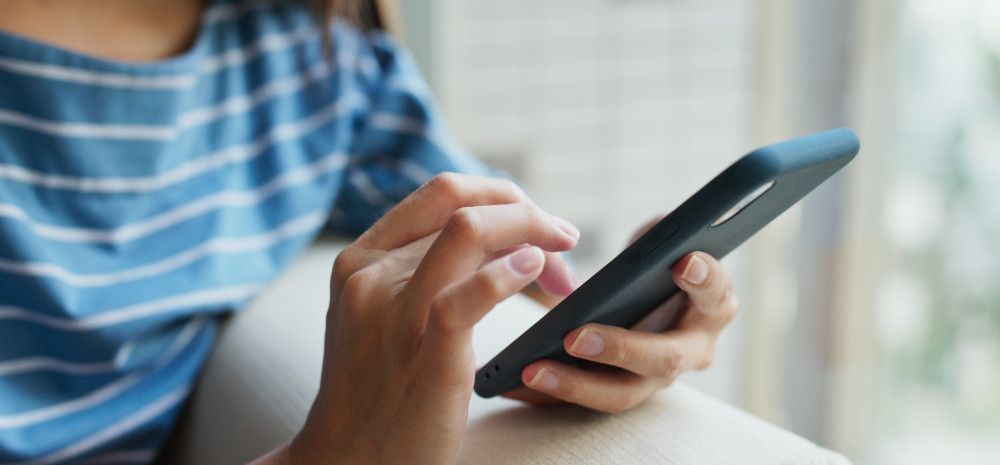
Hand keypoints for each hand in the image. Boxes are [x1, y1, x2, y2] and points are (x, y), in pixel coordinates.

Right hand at [278, 173, 578, 464]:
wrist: (348, 459)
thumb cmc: (378, 389)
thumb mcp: (383, 315)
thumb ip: (420, 271)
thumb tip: (495, 238)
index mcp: (361, 259)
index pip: (442, 191)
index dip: (501, 196)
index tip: (536, 222)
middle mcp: (371, 276)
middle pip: (465, 208)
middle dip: (527, 215)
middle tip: (563, 244)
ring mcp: (395, 313)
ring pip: (469, 231)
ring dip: (533, 233)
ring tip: (563, 269)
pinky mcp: (426, 354)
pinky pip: (470, 294)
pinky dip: (513, 274)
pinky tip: (538, 274)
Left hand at [504, 217, 738, 412]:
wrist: (643, 300)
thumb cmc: (655, 264)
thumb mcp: (663, 241)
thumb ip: (665, 233)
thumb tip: (663, 227)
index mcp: (711, 306)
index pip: (715, 294)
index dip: (704, 280)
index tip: (682, 262)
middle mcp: (692, 349)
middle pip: (663, 359)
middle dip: (619, 348)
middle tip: (575, 337)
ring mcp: (654, 378)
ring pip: (621, 393)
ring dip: (575, 385)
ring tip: (531, 370)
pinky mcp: (618, 391)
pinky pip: (582, 401)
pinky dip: (544, 396)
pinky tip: (506, 383)